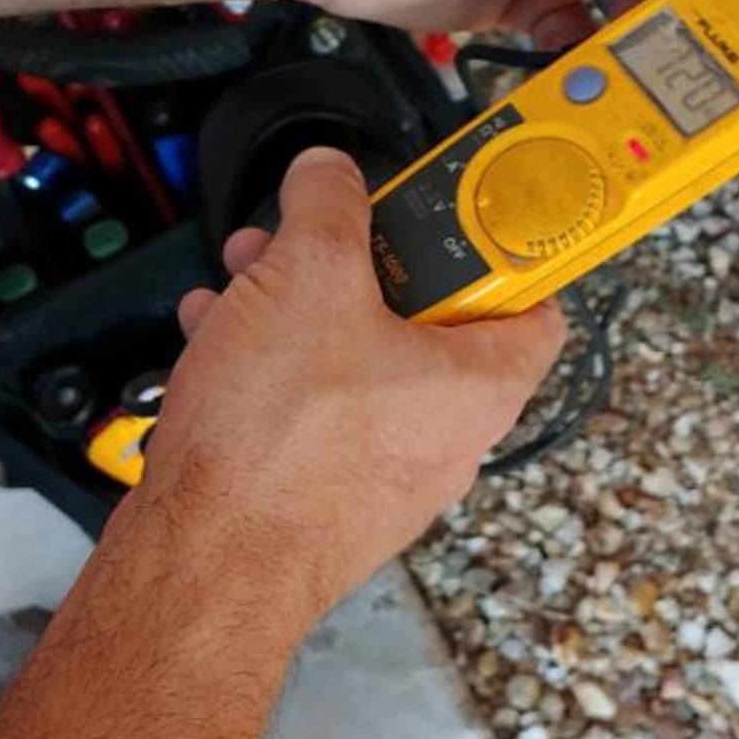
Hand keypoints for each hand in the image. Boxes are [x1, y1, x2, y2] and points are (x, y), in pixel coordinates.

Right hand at [132, 148, 564, 644]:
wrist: (202, 564)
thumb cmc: (276, 447)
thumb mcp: (306, 275)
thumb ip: (327, 205)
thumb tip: (330, 174)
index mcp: (480, 384)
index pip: (535, 301)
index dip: (502, 243)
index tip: (460, 208)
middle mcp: (446, 436)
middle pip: (426, 319)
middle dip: (358, 264)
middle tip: (315, 239)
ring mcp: (385, 472)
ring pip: (357, 360)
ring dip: (297, 308)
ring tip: (243, 283)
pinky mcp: (325, 494)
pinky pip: (313, 409)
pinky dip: (270, 365)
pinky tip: (216, 339)